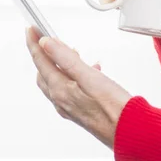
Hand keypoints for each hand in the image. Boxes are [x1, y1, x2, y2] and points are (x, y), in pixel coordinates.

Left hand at [25, 28, 131, 148]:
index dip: (34, 43)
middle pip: (43, 72)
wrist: (130, 132)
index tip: (31, 29)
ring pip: (56, 81)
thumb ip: (65, 58)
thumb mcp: (88, 76)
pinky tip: (88, 70)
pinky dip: (72, 75)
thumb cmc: (114, 108)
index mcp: (60, 90)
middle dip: (43, 53)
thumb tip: (46, 43)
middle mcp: (61, 100)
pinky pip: (69, 89)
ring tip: (69, 51)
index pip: (40, 61)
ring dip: (59, 64)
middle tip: (46, 38)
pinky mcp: (80, 111)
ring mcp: (70, 107)